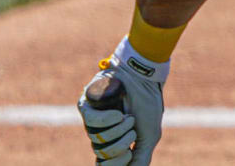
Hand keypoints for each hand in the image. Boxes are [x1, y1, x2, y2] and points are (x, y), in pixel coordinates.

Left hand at [77, 39, 167, 163]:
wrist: (146, 77)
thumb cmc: (148, 104)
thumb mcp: (149, 136)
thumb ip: (141, 157)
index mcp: (113, 141)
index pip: (104, 163)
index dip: (115, 164)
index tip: (129, 154)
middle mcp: (100, 132)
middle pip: (100, 154)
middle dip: (119, 147)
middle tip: (132, 135)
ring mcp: (91, 120)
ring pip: (96, 139)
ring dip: (117, 131)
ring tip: (129, 118)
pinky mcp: (85, 105)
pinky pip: (91, 122)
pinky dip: (107, 121)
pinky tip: (118, 114)